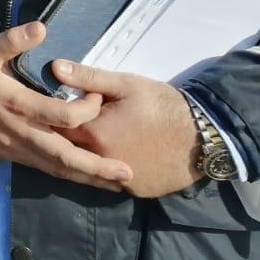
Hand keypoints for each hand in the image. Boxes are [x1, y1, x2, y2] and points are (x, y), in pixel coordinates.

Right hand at [0, 22, 130, 190]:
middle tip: (127, 172)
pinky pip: (42, 168)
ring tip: (114, 182)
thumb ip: (14, 39)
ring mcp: (13, 146)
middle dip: (96, 166)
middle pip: (64, 156)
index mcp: (17, 103)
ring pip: (55, 168)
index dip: (87, 109)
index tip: (98, 97)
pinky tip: (83, 176)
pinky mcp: (8, 153)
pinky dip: (66, 174)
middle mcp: (19, 130)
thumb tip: (42, 27)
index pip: (62, 116)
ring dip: (85, 177)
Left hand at [52, 60, 200, 197]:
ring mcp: (120, 181)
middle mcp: (101, 162)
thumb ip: (87, 78)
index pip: (59, 127)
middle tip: (78, 127)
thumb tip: (54, 67)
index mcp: (94, 134)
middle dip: (70, 140)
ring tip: (97, 143)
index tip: (61, 110)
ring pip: (92, 170)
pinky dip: (110, 173)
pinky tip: (116, 159)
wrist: (204, 136)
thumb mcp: (125, 85)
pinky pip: (114, 183)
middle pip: (72, 151)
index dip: (58, 118)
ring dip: (88, 159)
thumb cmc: (162, 105)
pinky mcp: (137, 192)